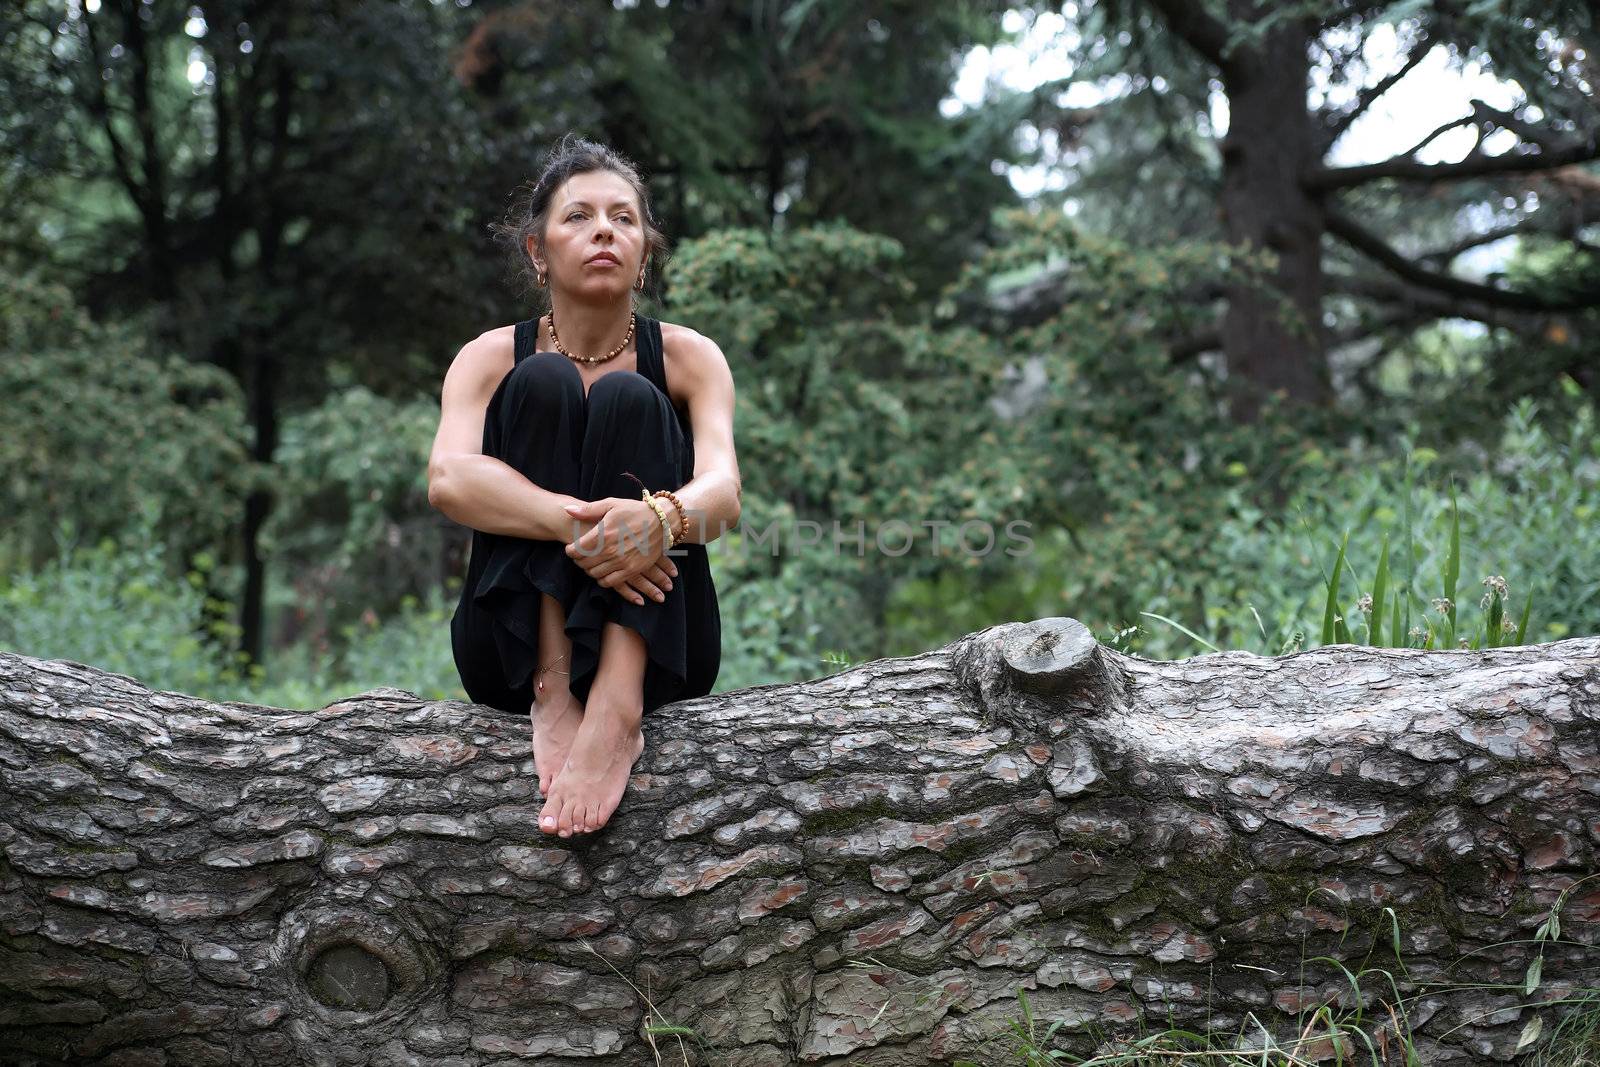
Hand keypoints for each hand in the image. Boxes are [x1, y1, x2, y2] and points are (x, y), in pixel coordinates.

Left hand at [561, 497, 679, 605]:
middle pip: (584, 563)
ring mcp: (622, 562)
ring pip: (595, 574)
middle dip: (579, 560)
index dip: (570, 551)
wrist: (661, 521)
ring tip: (592, 563)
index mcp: (603, 533)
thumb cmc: (634, 511)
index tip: (572, 549)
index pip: (576, 550)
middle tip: (581, 556)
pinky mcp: (632, 570)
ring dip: (590, 570)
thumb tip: (567, 510)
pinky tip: (603, 572)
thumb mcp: (611, 504)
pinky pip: (610, 582)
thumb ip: (588, 510)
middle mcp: (611, 550)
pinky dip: (602, 580)